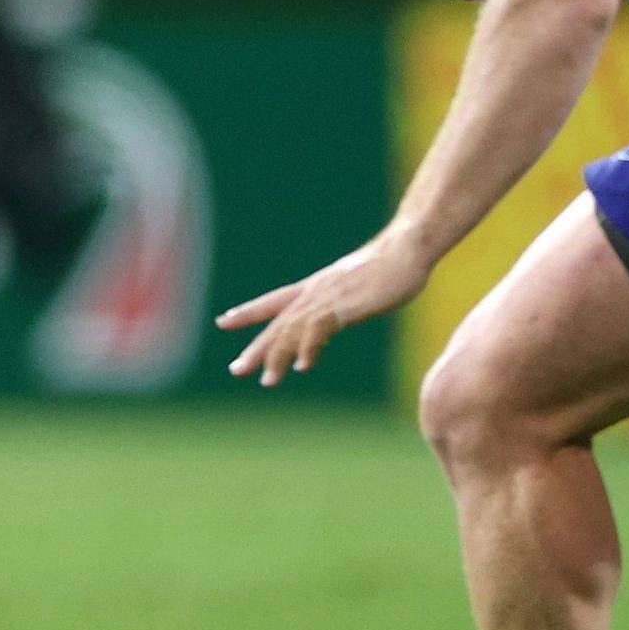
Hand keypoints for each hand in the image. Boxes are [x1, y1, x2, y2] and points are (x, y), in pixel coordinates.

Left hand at [215, 233, 433, 386]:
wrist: (405, 249)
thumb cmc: (387, 266)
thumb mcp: (353, 285)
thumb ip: (338, 301)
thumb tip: (334, 314)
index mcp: (314, 287)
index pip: (272, 300)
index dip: (247, 312)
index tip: (223, 321)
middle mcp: (315, 293)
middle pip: (277, 323)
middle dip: (257, 348)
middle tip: (235, 370)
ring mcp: (329, 299)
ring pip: (294, 330)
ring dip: (279, 356)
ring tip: (267, 380)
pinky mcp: (346, 306)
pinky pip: (321, 329)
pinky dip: (309, 347)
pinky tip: (302, 365)